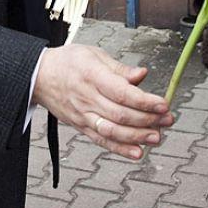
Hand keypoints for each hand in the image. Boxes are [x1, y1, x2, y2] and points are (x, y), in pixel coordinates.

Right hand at [32, 45, 172, 159]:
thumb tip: (143, 74)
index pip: (122, 93)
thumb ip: (119, 68)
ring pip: (112, 131)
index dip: (145, 101)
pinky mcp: (81, 127)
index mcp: (92, 76)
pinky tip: (138, 153)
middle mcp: (87, 98)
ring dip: (137, 137)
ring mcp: (83, 115)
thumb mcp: (94, 54)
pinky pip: (101, 141)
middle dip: (148, 119)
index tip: (163, 104)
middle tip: (168, 120)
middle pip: (120, 114)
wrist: (39, 76)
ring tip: (157, 137)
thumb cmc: (69, 62)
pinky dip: (120, 149)